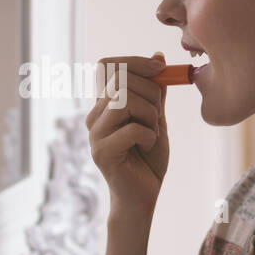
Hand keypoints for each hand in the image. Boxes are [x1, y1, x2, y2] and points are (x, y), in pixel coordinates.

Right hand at [85, 53, 169, 217]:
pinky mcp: (101, 152)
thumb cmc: (148, 160)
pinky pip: (131, 128)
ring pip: (124, 101)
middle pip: (119, 79)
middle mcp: (94, 116)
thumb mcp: (156, 118)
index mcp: (104, 105)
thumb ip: (155, 91)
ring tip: (152, 133)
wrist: (143, 198)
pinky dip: (149, 136)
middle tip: (157, 116)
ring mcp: (95, 134)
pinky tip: (147, 148)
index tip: (160, 68)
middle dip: (150, 92)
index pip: (107, 65)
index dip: (134, 61)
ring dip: (149, 115)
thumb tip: (157, 56)